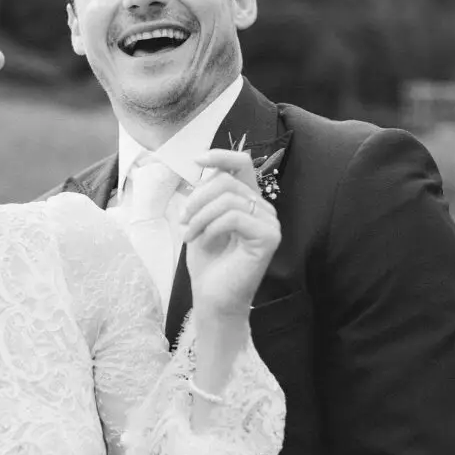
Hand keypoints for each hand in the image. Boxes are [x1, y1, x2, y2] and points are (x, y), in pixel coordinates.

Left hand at [180, 149, 281, 318]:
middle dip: (197, 198)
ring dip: (200, 215)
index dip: (221, 155)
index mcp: (249, 201)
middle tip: (183, 221)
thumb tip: (203, 166)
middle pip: (227, 181)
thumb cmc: (208, 262)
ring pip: (229, 198)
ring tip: (189, 234)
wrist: (213, 298)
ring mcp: (270, 223)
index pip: (242, 163)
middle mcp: (264, 208)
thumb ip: (207, 194)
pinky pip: (234, 216)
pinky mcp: (269, 237)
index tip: (196, 160)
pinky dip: (211, 227)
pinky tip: (204, 241)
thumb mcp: (201, 219)